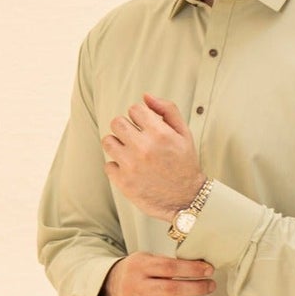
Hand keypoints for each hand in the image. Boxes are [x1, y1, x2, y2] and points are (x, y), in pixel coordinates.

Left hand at [101, 92, 204, 220]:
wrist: (186, 199)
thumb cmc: (185, 164)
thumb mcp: (184, 134)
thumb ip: (167, 110)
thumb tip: (145, 96)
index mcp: (159, 133)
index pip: (134, 109)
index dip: (139, 116)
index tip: (145, 127)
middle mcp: (144, 148)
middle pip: (117, 122)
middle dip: (126, 128)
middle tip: (135, 139)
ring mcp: (131, 166)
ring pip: (108, 142)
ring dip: (117, 145)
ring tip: (130, 153)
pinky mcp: (123, 182)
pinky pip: (108, 165)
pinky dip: (117, 167)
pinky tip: (130, 170)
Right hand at [102, 253, 219, 295]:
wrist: (108, 287)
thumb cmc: (136, 272)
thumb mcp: (146, 258)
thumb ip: (166, 262)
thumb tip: (199, 265)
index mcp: (140, 266)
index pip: (170, 267)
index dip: (192, 269)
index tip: (209, 270)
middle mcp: (136, 287)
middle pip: (172, 289)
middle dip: (197, 288)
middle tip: (212, 286)